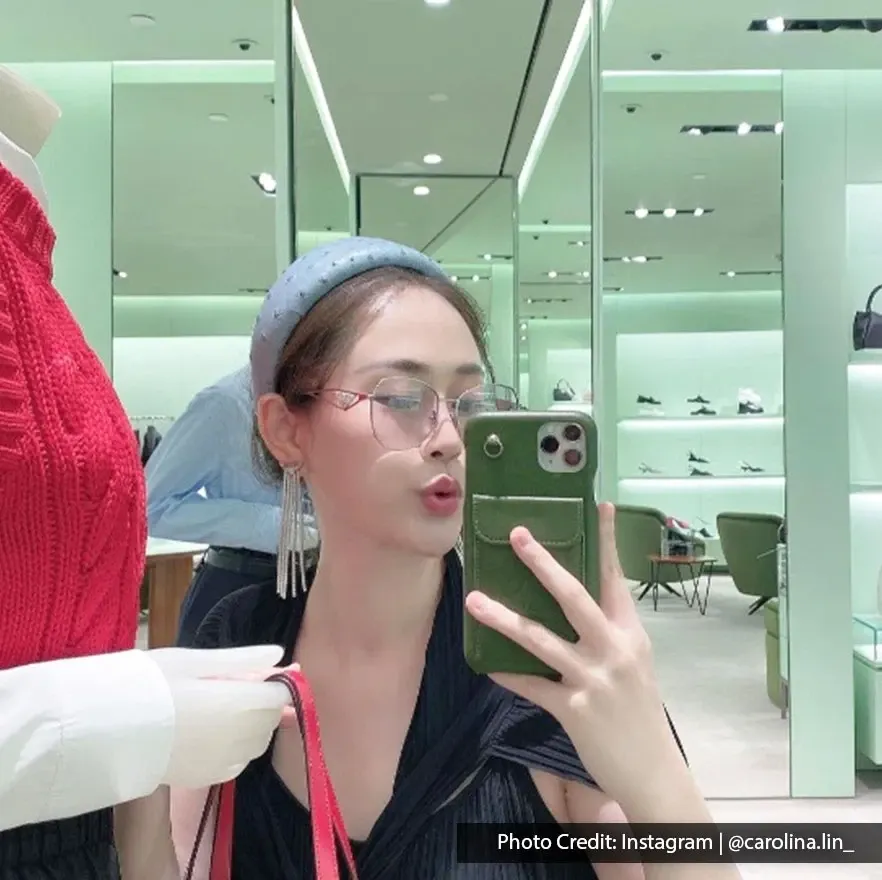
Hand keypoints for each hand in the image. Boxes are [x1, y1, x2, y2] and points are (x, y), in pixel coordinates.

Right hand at [148, 646, 297, 787]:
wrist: (105, 730)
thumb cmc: (149, 684)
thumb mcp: (195, 660)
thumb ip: (243, 660)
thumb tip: (280, 654)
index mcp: (240, 703)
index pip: (281, 694)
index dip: (276, 682)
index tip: (260, 671)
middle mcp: (239, 737)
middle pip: (271, 718)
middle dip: (262, 701)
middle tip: (231, 684)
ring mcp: (224, 762)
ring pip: (258, 742)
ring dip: (251, 724)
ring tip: (218, 707)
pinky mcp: (207, 778)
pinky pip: (238, 761)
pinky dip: (236, 746)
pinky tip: (211, 732)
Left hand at [464, 503, 684, 811]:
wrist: (652, 770)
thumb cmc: (639, 711)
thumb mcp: (634, 663)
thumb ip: (608, 633)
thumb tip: (573, 603)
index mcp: (630, 633)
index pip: (616, 578)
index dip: (607, 541)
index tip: (600, 506)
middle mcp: (613, 649)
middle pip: (574, 597)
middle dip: (543, 565)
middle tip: (517, 536)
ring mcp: (592, 678)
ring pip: (540, 639)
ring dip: (504, 617)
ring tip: (474, 600)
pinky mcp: (572, 708)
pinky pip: (531, 685)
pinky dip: (508, 673)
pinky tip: (486, 663)